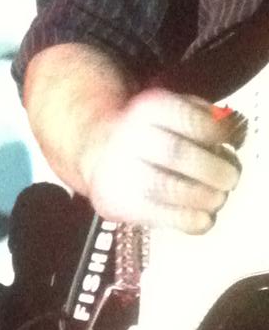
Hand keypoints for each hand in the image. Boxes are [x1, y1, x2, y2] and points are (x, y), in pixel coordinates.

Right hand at [81, 88, 240, 233]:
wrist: (98, 150)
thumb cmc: (150, 131)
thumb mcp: (173, 111)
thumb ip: (203, 117)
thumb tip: (230, 135)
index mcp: (146, 109)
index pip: (186, 118)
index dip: (215, 133)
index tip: (228, 144)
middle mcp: (126, 136)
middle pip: (175, 153)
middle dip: (211, 169)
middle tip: (229, 178)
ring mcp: (117, 171)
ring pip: (164, 187)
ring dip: (201, 196)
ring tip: (217, 199)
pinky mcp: (115, 203)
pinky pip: (155, 215)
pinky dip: (187, 220)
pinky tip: (203, 218)